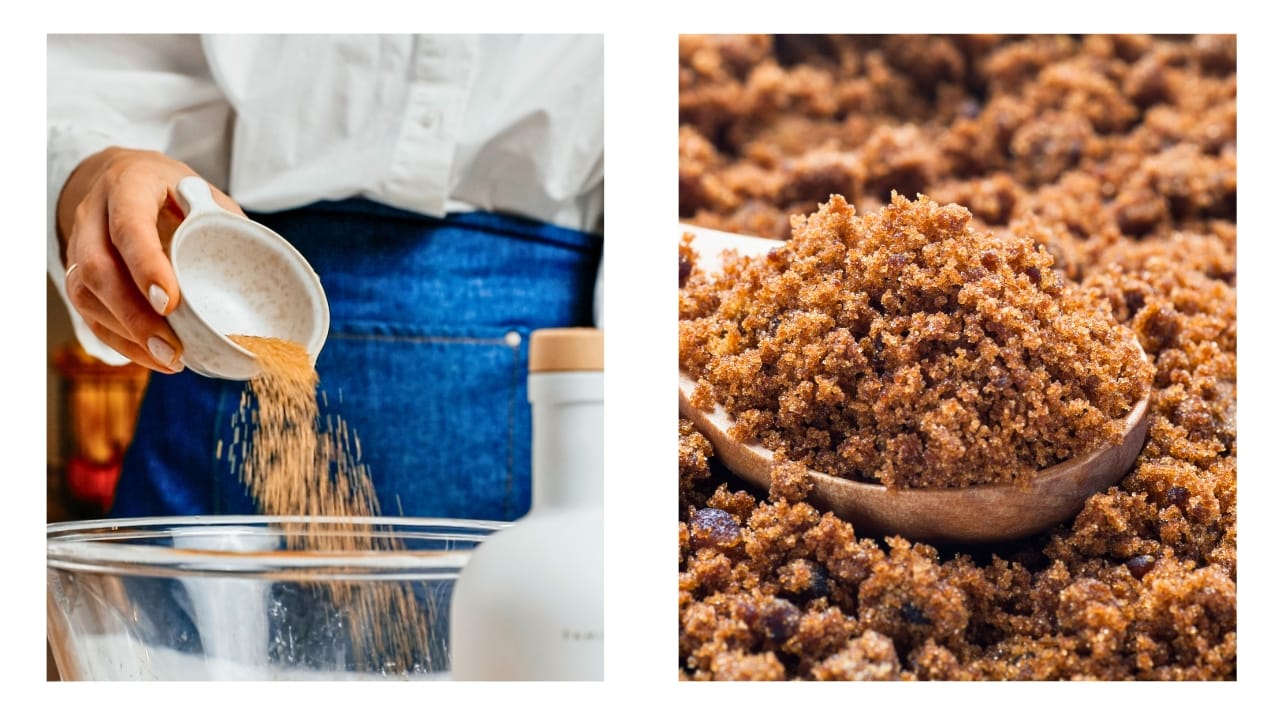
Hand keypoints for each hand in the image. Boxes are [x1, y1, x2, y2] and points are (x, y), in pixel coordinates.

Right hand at [57, 147, 244, 372]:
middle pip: (98, 269)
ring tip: (168, 359)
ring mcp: (78, 245)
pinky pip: (88, 313)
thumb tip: (269, 271)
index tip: (170, 303)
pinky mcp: (78, 274)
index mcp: (128, 186)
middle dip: (134, 315)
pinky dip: (120, 340)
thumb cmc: (173, 191)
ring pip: (86, 294)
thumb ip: (226, 225)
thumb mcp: (203, 194)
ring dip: (127, 334)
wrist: (124, 178)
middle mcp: (94, 214)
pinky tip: (152, 357)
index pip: (129, 227)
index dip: (146, 266)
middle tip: (171, 347)